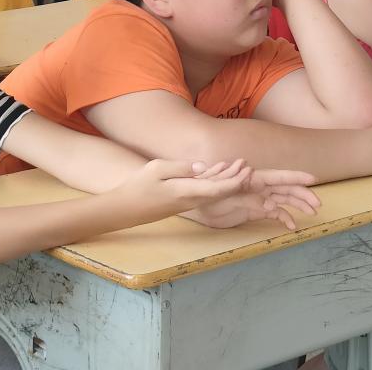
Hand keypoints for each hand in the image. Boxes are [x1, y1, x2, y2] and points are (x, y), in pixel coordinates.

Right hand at [111, 158, 253, 223]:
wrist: (125, 208)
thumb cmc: (138, 186)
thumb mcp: (157, 170)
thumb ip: (181, 167)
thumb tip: (202, 166)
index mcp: (186, 192)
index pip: (217, 189)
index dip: (234, 181)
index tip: (246, 171)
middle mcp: (190, 199)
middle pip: (219, 191)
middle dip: (236, 178)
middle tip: (247, 163)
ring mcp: (187, 202)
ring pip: (213, 191)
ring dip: (227, 178)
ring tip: (239, 164)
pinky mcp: (182, 200)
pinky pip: (204, 191)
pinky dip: (213, 180)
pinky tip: (218, 169)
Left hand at [185, 168, 319, 229]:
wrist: (197, 205)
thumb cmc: (208, 195)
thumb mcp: (224, 193)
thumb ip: (245, 194)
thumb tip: (266, 196)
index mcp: (254, 179)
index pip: (279, 176)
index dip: (296, 177)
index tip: (313, 179)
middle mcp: (260, 187)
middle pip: (286, 189)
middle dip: (303, 195)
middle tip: (318, 204)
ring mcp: (259, 199)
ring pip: (284, 200)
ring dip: (298, 205)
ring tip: (312, 212)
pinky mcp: (256, 210)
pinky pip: (275, 213)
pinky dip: (285, 218)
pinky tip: (292, 226)